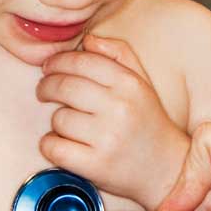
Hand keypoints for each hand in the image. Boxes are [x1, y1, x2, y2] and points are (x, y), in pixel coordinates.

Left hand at [36, 34, 189, 206]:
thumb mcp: (142, 83)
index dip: (57, 61)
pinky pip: (53, 147)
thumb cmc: (148, 123)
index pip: (81, 60)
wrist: (167, 170)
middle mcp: (120, 108)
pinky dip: (51, 145)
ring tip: (70, 125)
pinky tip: (63, 144)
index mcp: (129, 84)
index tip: (48, 67)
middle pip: (63, 86)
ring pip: (58, 118)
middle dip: (46, 87)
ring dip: (57, 121)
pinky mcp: (96, 165)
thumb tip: (88, 39)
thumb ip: (119, 54)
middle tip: (44, 91)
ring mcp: (107, 138)